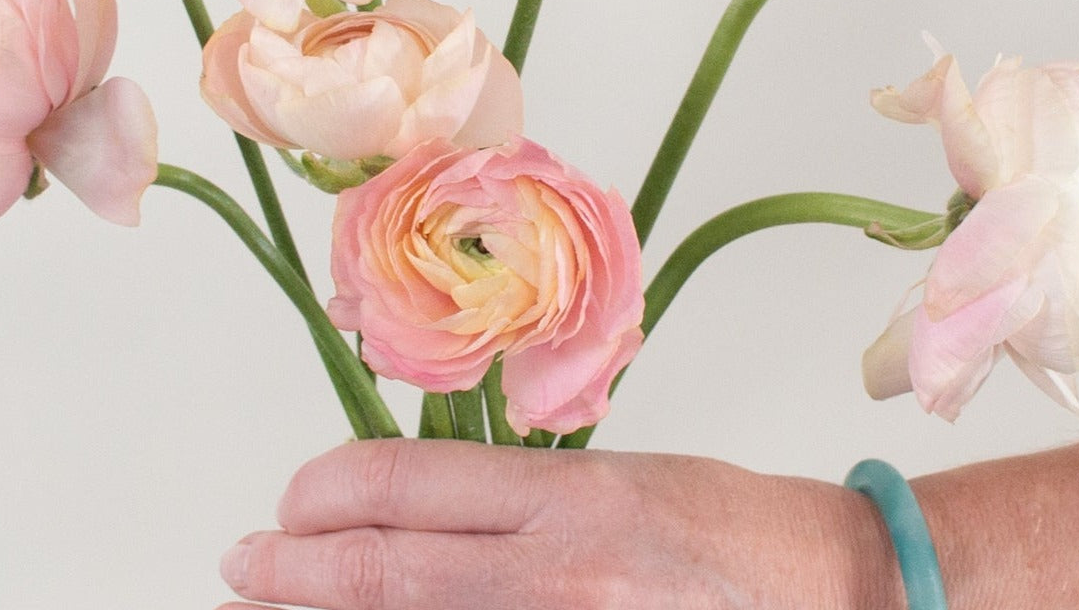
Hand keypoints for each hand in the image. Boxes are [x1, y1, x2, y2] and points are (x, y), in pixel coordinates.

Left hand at [217, 438, 897, 609]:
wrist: (835, 595)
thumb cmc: (728, 529)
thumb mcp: (615, 479)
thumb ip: (511, 501)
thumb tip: (404, 514)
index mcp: (570, 499)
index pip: (404, 486)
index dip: (323, 493)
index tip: (286, 503)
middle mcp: (560, 577)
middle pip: (385, 574)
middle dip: (294, 573)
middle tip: (243, 567)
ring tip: (277, 607)